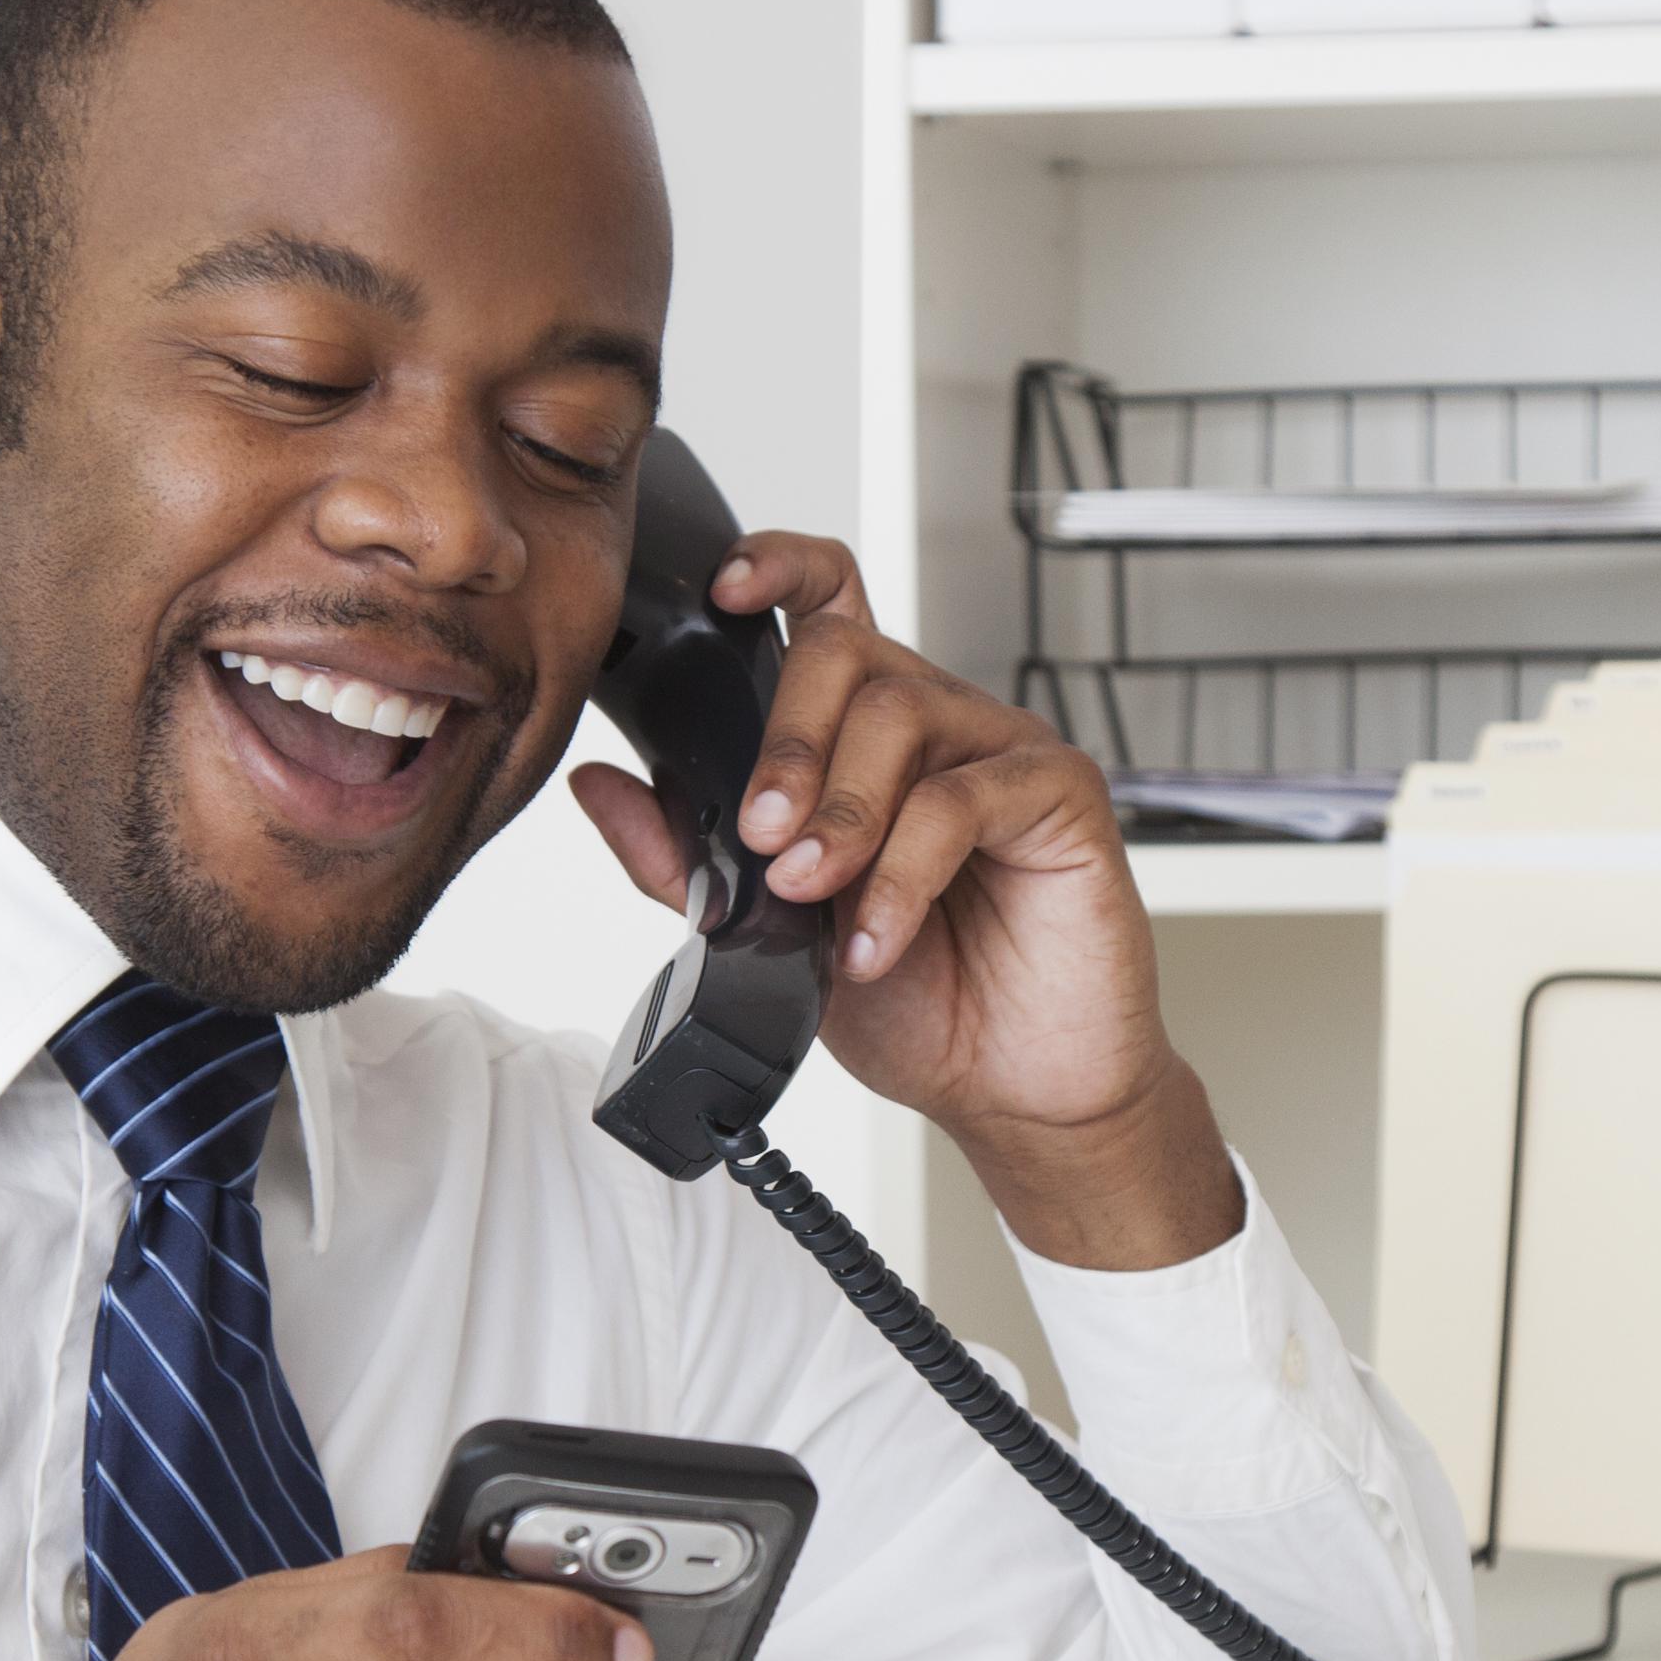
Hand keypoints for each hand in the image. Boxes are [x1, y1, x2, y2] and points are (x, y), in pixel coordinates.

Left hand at [567, 530, 1243, 1272]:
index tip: (720, 593)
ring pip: (901, 714)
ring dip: (839, 812)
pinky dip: (902, 874)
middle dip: (785, 744)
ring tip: (814, 897)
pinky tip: (875, 942)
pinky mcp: (1061, 793)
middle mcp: (937, 726)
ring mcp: (1002, 751)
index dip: (776, 569)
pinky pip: (964, 798)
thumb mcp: (772, 935)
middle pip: (846, 653)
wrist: (1016, 1090)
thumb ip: (688, 859)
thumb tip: (599, 786)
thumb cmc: (919, 1003)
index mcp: (867, 738)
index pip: (826, 606)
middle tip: (762, 836)